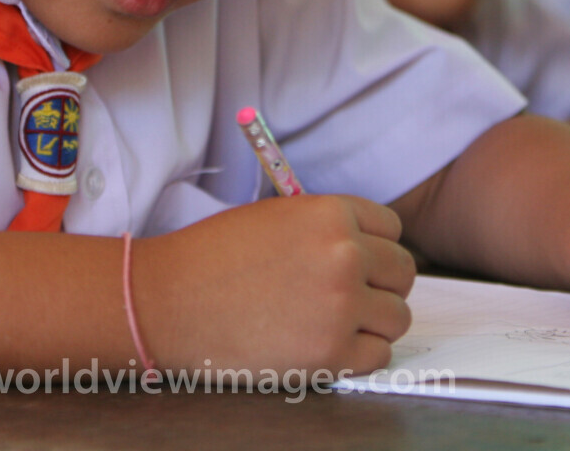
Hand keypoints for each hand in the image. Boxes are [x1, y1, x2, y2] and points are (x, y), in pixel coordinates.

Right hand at [137, 194, 414, 373]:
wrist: (167, 301)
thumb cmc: (212, 256)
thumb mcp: (275, 216)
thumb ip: (325, 227)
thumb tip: (366, 249)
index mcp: (330, 214)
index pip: (391, 230)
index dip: (374, 247)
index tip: (358, 262)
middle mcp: (344, 255)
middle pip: (402, 273)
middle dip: (380, 284)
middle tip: (348, 296)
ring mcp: (341, 306)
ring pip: (397, 317)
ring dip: (373, 321)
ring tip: (334, 322)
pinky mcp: (330, 354)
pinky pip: (378, 356)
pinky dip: (359, 354)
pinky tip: (325, 344)